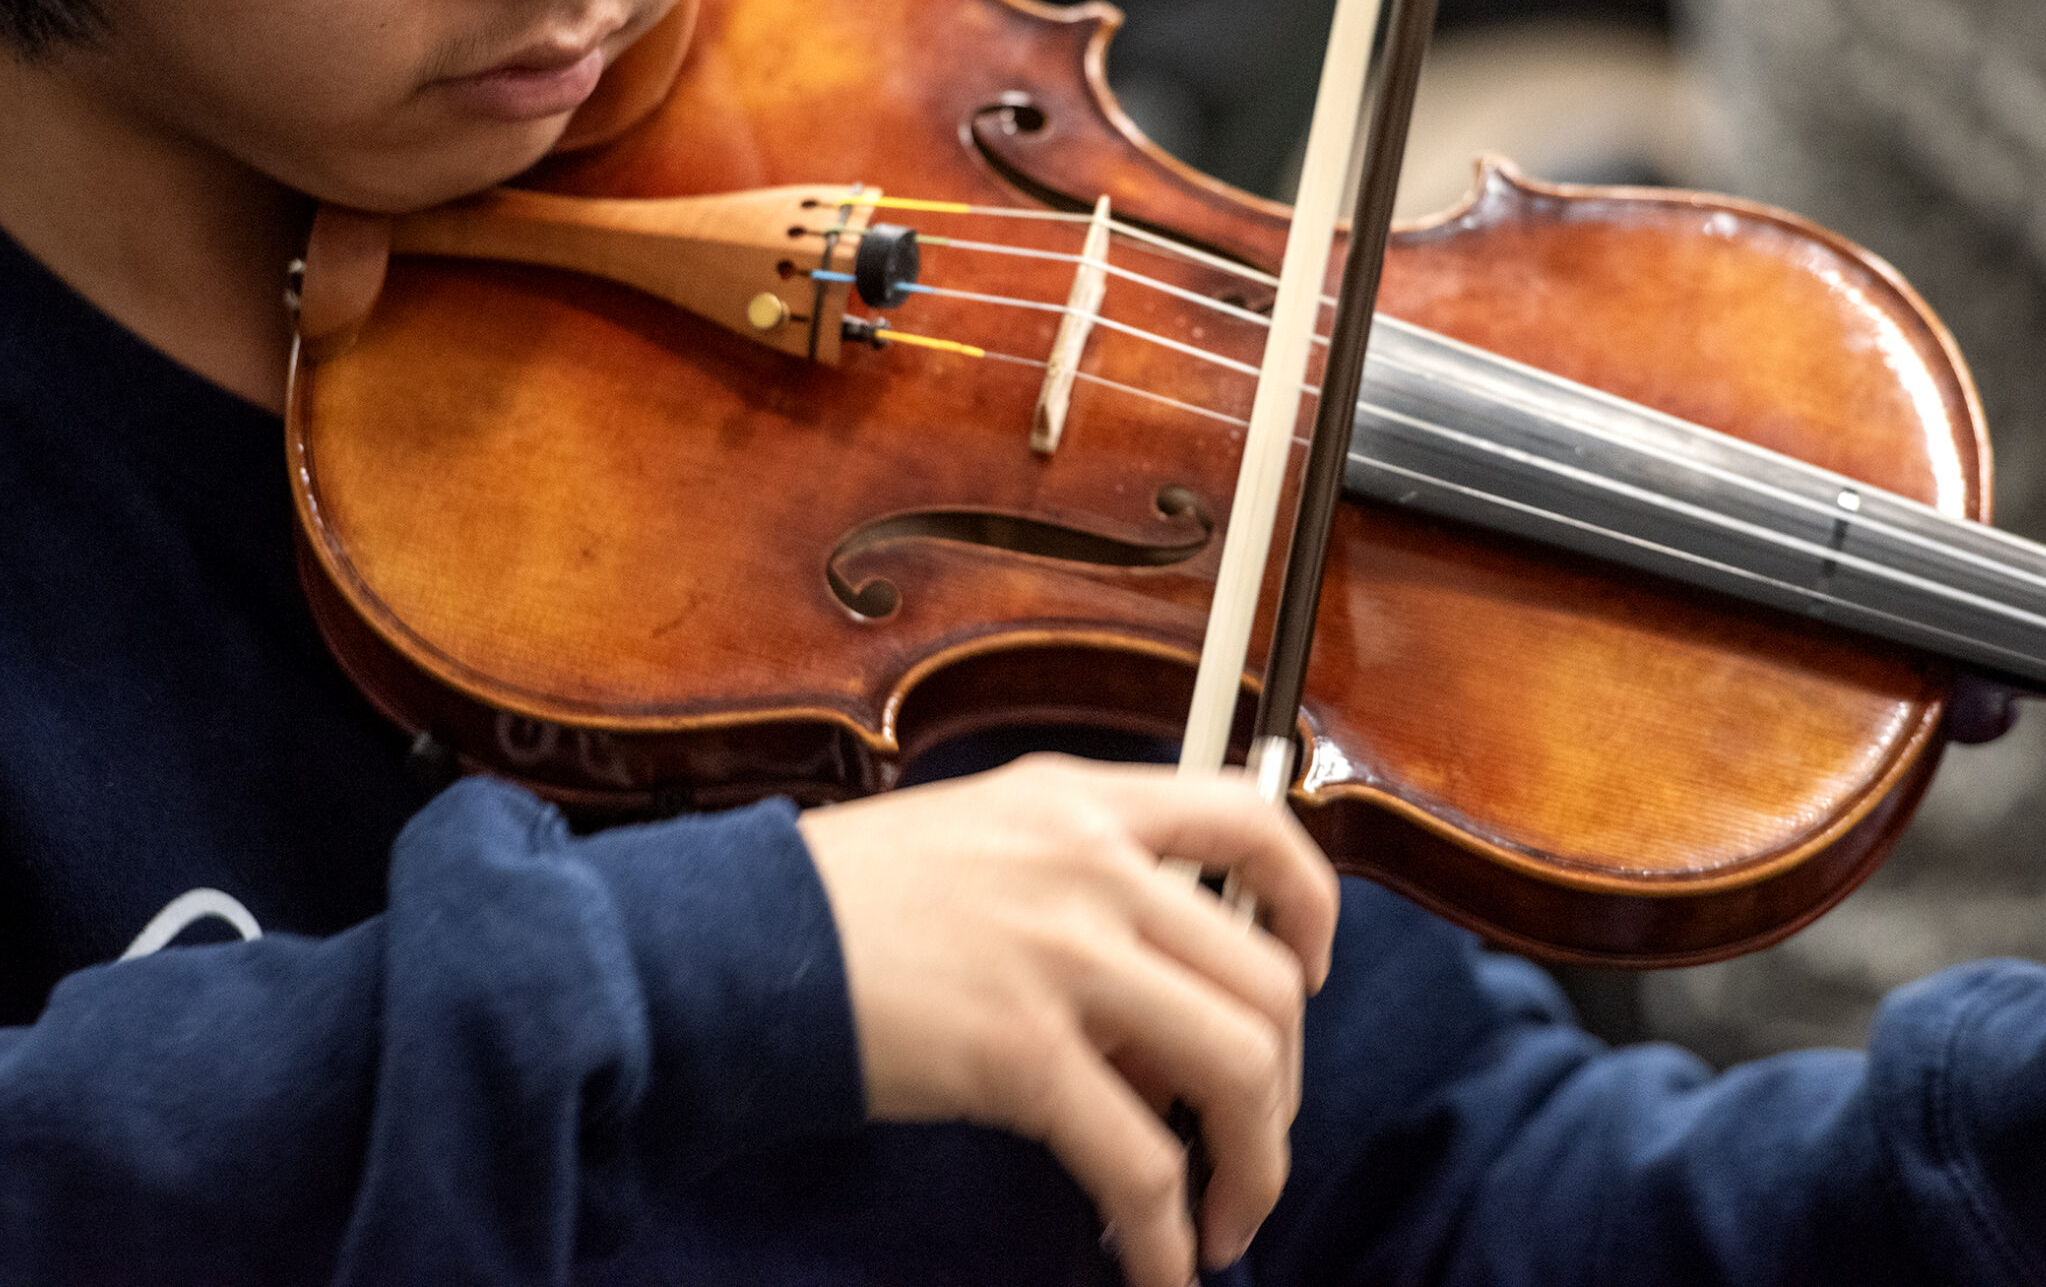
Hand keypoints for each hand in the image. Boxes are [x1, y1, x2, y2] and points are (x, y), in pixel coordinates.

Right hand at [796, 756, 1339, 1286]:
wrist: (737, 943)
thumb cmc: (843, 904)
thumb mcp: (981, 843)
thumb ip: (1085, 894)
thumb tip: (1166, 1021)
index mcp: (1081, 804)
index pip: (1250, 816)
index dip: (1308, 902)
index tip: (1307, 972)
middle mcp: (1091, 863)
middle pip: (1266, 977)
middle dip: (1282, 1087)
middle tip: (1252, 1142)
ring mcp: (1062, 954)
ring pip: (1236, 1067)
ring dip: (1254, 1163)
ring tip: (1225, 1217)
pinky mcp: (1021, 1052)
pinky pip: (1142, 1163)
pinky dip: (1170, 1233)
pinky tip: (1160, 1265)